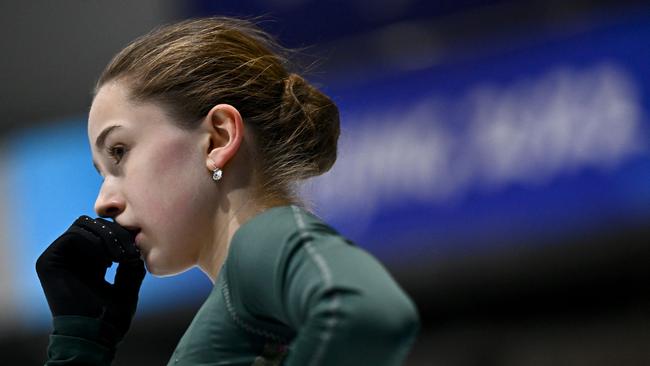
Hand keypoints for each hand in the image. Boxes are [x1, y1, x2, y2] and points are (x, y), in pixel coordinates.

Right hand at [36, 216, 145, 345]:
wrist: (95, 334)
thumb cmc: (112, 315)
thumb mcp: (129, 284)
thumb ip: (131, 264)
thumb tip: (136, 245)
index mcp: (90, 262)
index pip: (103, 231)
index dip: (121, 234)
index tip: (136, 249)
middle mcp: (73, 258)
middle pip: (93, 224)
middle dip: (115, 233)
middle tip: (129, 252)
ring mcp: (59, 258)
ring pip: (83, 225)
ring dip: (106, 236)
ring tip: (119, 257)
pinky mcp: (48, 261)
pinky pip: (72, 235)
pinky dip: (93, 241)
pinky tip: (106, 259)